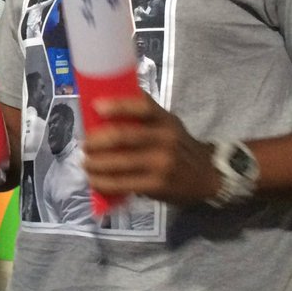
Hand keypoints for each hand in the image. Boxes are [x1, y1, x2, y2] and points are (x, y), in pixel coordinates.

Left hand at [80, 94, 219, 204]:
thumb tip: (104, 111)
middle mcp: (165, 139)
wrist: (207, 177)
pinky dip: (104, 183)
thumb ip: (145, 118)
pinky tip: (95, 181)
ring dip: (95, 164)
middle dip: (96, 141)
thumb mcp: (169, 125)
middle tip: (84, 145)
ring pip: (119, 162)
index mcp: (166, 120)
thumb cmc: (179, 148)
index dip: (118, 105)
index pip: (142, 107)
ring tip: (86, 164)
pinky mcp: (157, 185)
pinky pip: (123, 183)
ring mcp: (161, 163)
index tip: (96, 106)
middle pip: (123, 136)